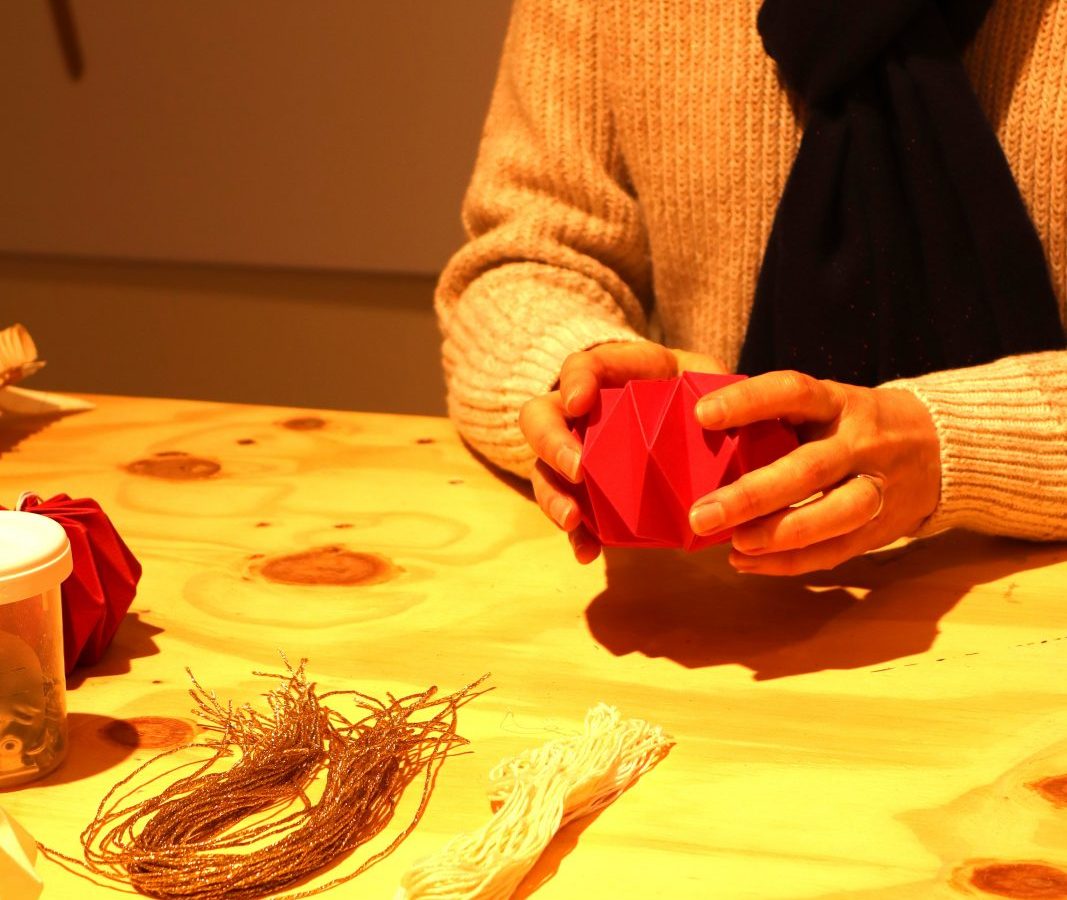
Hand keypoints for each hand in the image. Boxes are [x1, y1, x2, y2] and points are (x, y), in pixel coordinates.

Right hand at [519, 340, 726, 563]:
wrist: (683, 419)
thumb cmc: (685, 388)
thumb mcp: (699, 373)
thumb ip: (707, 382)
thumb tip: (715, 413)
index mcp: (606, 376)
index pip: (579, 367)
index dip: (574, 382)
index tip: (579, 403)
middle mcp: (577, 414)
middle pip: (539, 420)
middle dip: (552, 445)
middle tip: (576, 469)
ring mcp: (575, 454)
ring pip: (544, 471)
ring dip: (553, 497)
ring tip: (572, 519)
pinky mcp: (588, 494)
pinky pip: (572, 515)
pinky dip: (577, 535)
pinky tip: (589, 552)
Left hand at [688, 371, 940, 574]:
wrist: (941, 448)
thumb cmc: (852, 424)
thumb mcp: (825, 405)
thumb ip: (777, 420)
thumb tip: (697, 436)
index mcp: (838, 402)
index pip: (793, 392)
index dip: (748, 402)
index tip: (703, 415)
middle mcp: (862, 442)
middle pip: (809, 469)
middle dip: (752, 495)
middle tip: (701, 514)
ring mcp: (878, 486)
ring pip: (833, 515)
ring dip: (780, 534)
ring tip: (734, 545)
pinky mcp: (882, 527)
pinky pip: (836, 551)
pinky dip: (789, 563)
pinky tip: (747, 563)